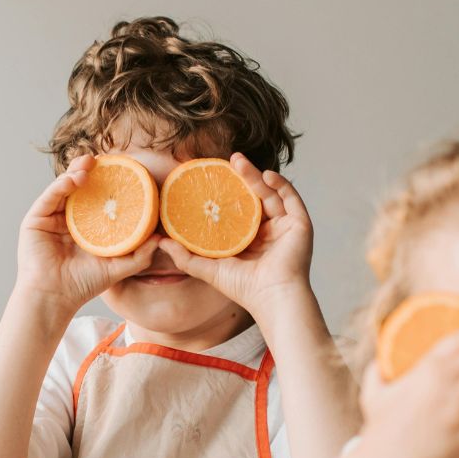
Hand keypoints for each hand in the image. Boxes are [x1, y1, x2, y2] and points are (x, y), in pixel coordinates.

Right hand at [16, 155, 162, 312]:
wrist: (56, 297)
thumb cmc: (83, 284)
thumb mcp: (117, 267)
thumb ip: (139, 255)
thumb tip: (161, 239)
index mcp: (85, 226)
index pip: (95, 197)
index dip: (106, 181)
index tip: (121, 167)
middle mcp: (66, 218)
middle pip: (78, 187)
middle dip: (89, 170)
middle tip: (103, 159)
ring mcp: (50, 218)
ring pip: (63, 187)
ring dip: (76, 172)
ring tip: (90, 164)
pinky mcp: (35, 220)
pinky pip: (49, 197)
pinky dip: (60, 185)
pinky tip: (74, 180)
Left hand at [159, 154, 314, 317]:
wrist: (270, 298)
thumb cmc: (243, 288)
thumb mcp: (208, 269)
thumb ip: (184, 256)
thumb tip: (158, 240)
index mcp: (251, 238)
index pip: (239, 207)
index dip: (228, 190)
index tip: (213, 174)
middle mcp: (269, 229)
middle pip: (256, 195)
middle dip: (243, 176)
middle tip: (229, 159)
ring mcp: (286, 225)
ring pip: (271, 193)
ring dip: (257, 175)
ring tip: (239, 162)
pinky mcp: (300, 224)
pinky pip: (291, 198)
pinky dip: (280, 184)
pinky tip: (265, 175)